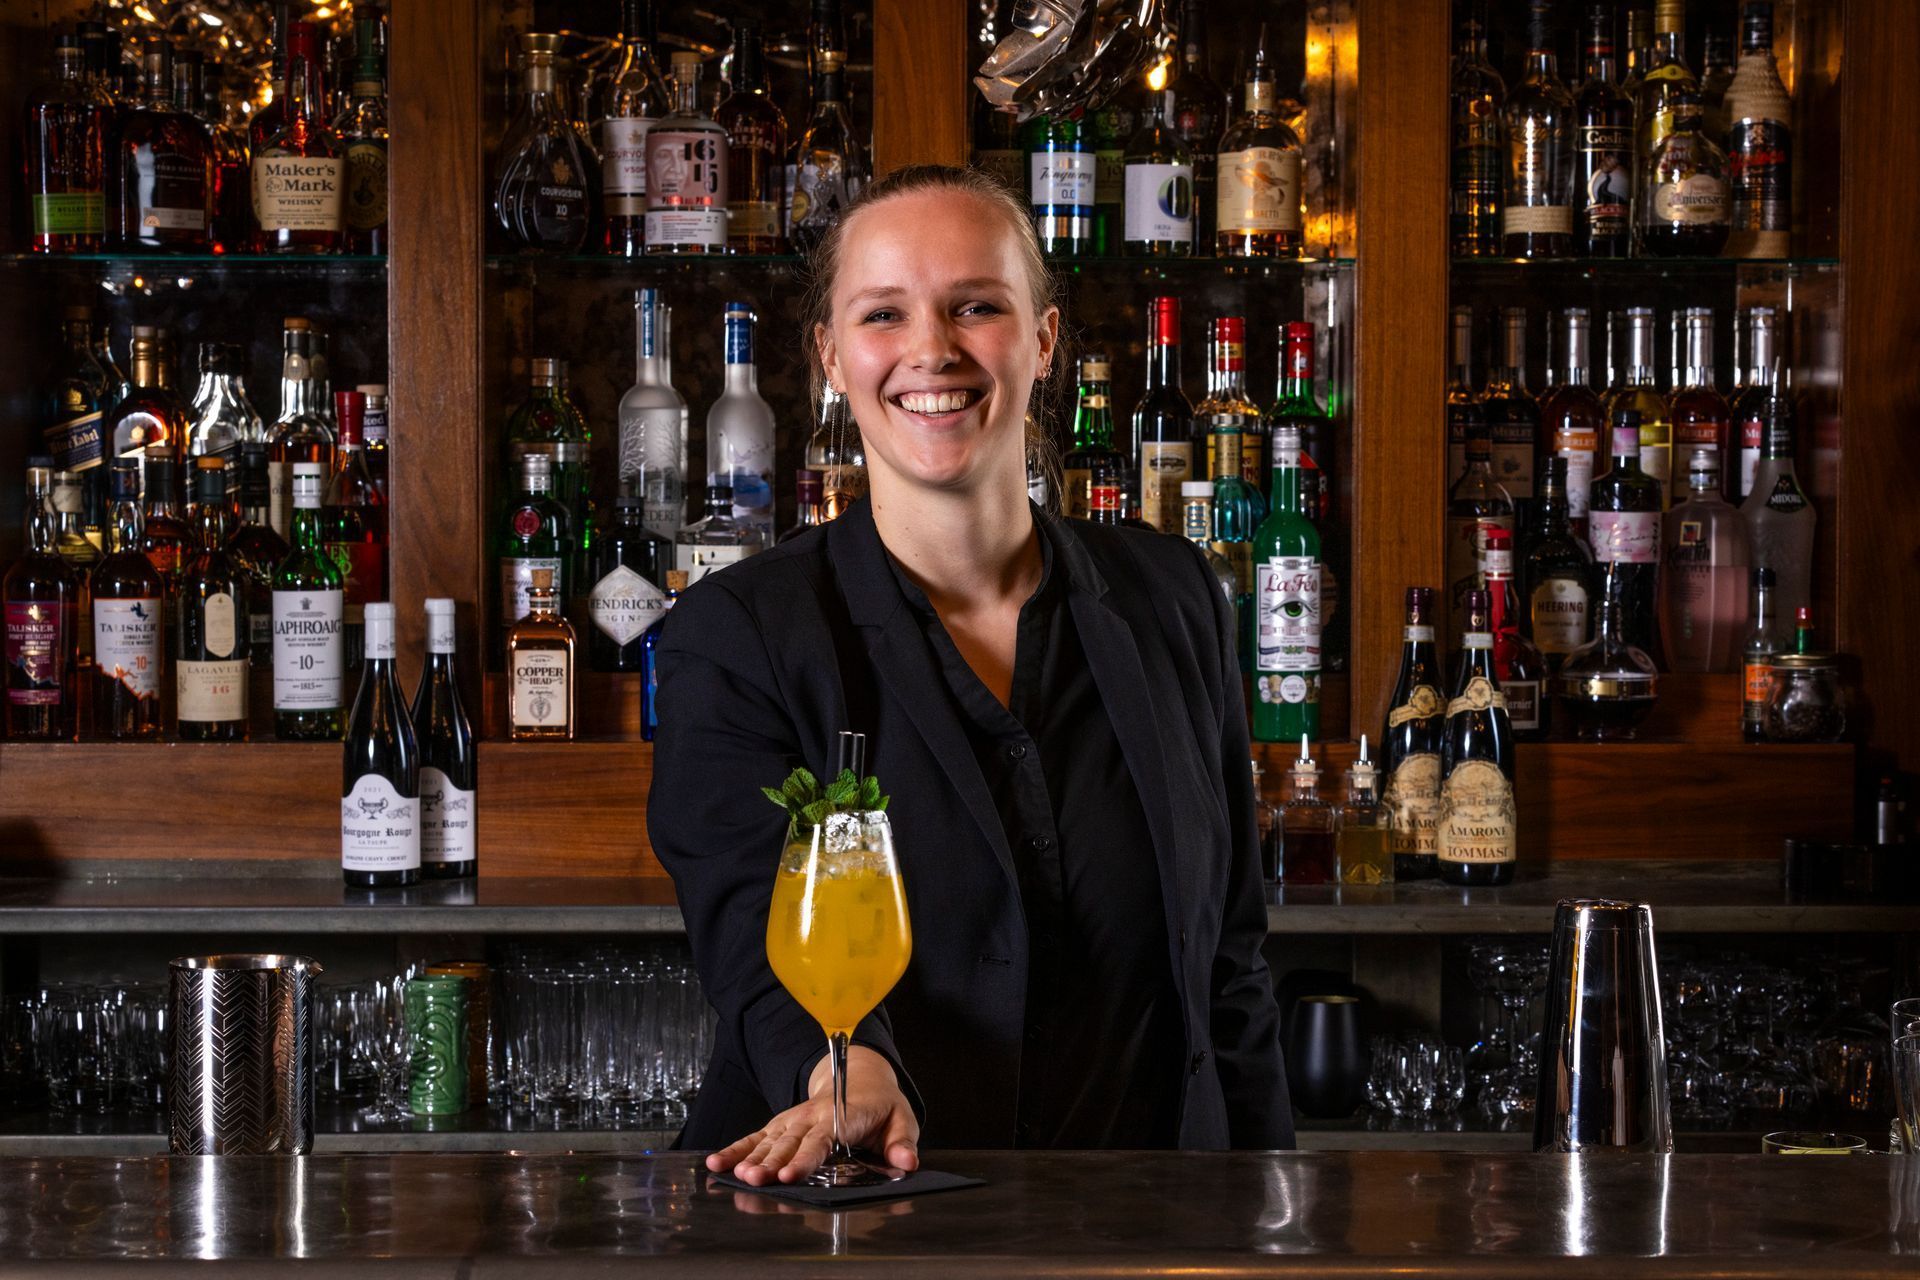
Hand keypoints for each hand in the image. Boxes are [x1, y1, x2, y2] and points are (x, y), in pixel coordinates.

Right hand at [705, 1045, 919, 1185]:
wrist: (861, 1078)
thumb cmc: (882, 1107)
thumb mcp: (901, 1120)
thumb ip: (902, 1143)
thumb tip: (907, 1163)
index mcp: (842, 1115)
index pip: (822, 1139)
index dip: (805, 1158)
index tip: (789, 1176)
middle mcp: (812, 1116)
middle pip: (789, 1142)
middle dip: (771, 1162)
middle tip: (754, 1180)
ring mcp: (793, 1119)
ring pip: (769, 1140)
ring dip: (750, 1157)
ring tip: (734, 1175)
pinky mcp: (781, 1124)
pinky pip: (756, 1136)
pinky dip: (736, 1149)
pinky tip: (716, 1163)